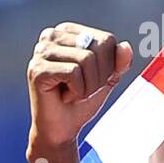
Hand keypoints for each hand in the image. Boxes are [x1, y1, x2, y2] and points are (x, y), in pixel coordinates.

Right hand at [27, 23, 133, 151]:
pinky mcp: (37, 69)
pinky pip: (74, 73)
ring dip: (89, 86)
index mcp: (68, 32)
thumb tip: (126, 47)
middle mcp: (51, 36)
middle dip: (99, 76)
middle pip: (98, 47)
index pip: (107, 39)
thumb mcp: (106, 78)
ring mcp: (42, 51)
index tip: (91, 80)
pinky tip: (64, 97)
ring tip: (73, 94)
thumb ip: (118, 61)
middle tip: (82, 90)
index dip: (109, 66)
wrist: (61, 130)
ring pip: (87, 59)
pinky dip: (77, 91)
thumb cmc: (81, 102)